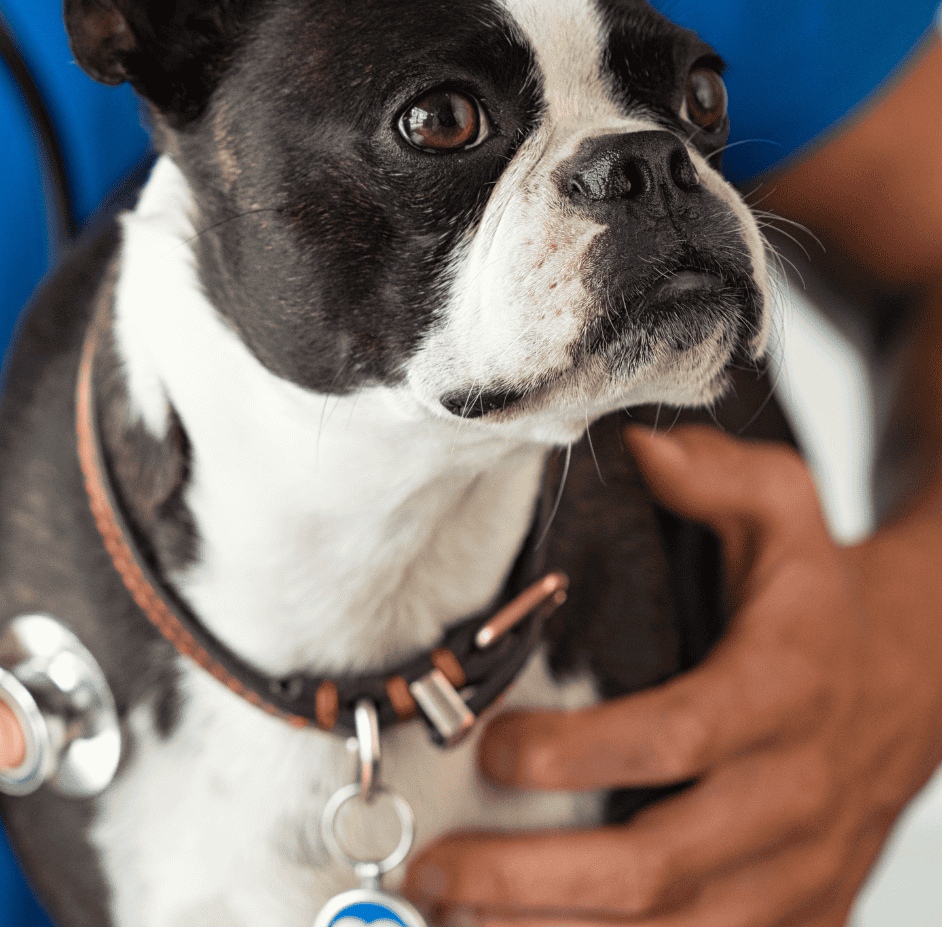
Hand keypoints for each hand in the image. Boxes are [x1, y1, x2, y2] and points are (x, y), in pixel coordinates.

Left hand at [403, 425, 941, 924]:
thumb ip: (715, 474)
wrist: (923, 671)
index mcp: (781, 689)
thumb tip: (638, 449)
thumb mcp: (785, 506)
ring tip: (456, 923)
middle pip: (664, 863)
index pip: (679, 735)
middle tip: (436, 871)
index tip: (491, 748)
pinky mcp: (803, 911)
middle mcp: (793, 793)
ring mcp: (801, 867)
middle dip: (539, 879)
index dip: (583, 753)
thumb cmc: (823, 588)